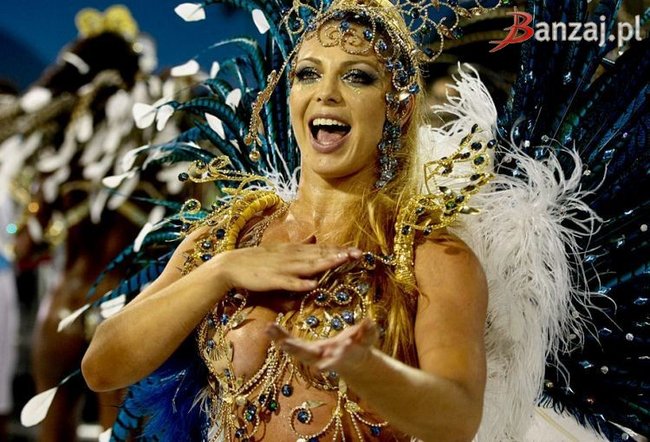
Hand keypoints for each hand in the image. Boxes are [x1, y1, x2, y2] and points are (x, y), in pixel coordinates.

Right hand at [207, 243, 361, 292]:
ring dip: (326, 263)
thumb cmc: (258, 261)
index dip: (340, 249)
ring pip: (309, 266)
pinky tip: (312, 285)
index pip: (322, 249)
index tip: (357, 250)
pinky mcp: (273, 280)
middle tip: (359, 254)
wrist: (233, 265)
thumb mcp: (281, 252)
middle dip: (340, 254)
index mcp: (295, 251)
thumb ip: (299, 249)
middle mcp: (292, 257)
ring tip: (342, 261)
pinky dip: (301, 284)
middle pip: (320, 255)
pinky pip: (289, 282)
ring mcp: (283, 268)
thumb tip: (314, 241)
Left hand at [265, 318, 379, 374]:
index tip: (322, 358)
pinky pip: (290, 343)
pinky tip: (269, 328)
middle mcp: (321, 358)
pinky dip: (280, 336)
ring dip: (281, 339)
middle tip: (284, 343)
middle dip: (296, 349)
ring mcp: (311, 355)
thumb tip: (369, 321)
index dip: (329, 361)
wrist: (351, 359)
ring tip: (269, 328)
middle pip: (306, 356)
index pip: (333, 360)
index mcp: (337, 357)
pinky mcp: (304, 350)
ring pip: (294, 349)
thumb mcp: (367, 340)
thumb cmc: (360, 348)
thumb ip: (368, 332)